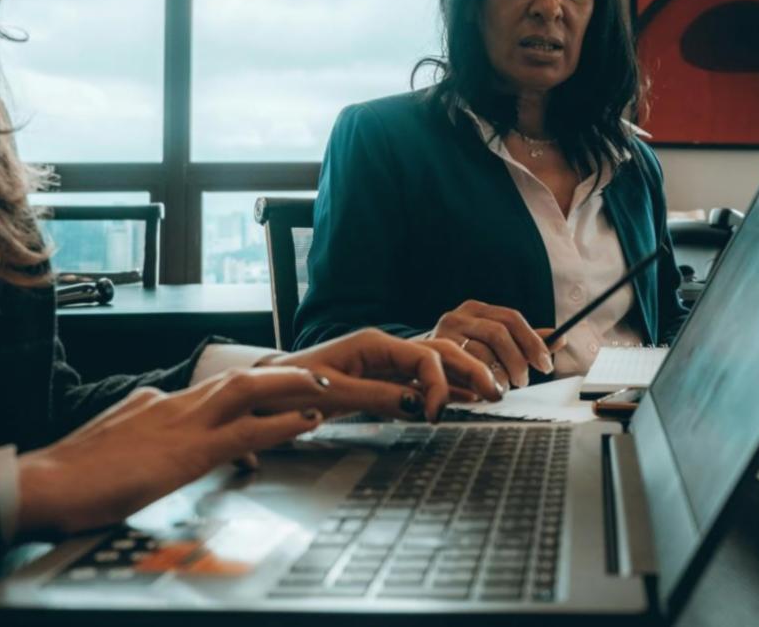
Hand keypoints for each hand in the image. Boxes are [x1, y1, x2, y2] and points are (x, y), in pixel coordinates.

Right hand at [17, 366, 330, 537]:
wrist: (41, 485)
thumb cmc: (67, 479)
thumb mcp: (109, 450)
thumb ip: (137, 444)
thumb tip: (154, 452)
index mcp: (149, 402)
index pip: (208, 392)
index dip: (243, 393)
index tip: (269, 391)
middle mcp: (170, 403)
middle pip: (237, 378)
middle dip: (279, 375)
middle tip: (314, 377)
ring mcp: (181, 423)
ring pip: (249, 392)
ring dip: (291, 388)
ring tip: (325, 387)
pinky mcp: (188, 451)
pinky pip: (247, 431)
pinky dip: (281, 424)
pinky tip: (306, 423)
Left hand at [264, 328, 502, 418]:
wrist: (263, 390)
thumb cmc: (288, 387)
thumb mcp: (330, 393)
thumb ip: (376, 396)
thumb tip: (418, 404)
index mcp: (372, 343)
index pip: (423, 356)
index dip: (438, 384)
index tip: (437, 415)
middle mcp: (383, 349)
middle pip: (439, 353)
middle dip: (470, 370)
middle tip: (495, 394)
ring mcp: (384, 364)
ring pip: (435, 365)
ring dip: (463, 378)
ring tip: (491, 394)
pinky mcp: (380, 381)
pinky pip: (420, 383)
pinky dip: (445, 391)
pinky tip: (465, 401)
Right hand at [421, 301, 562, 389]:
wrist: (419, 364)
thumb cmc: (463, 356)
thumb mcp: (493, 344)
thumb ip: (524, 341)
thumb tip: (561, 339)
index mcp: (477, 309)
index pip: (511, 318)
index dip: (531, 341)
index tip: (545, 364)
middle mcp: (459, 315)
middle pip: (499, 333)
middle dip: (517, 360)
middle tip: (524, 381)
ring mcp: (444, 333)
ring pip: (482, 353)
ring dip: (499, 374)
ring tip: (504, 387)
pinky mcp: (433, 352)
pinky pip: (465, 368)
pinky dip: (481, 381)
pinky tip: (485, 390)